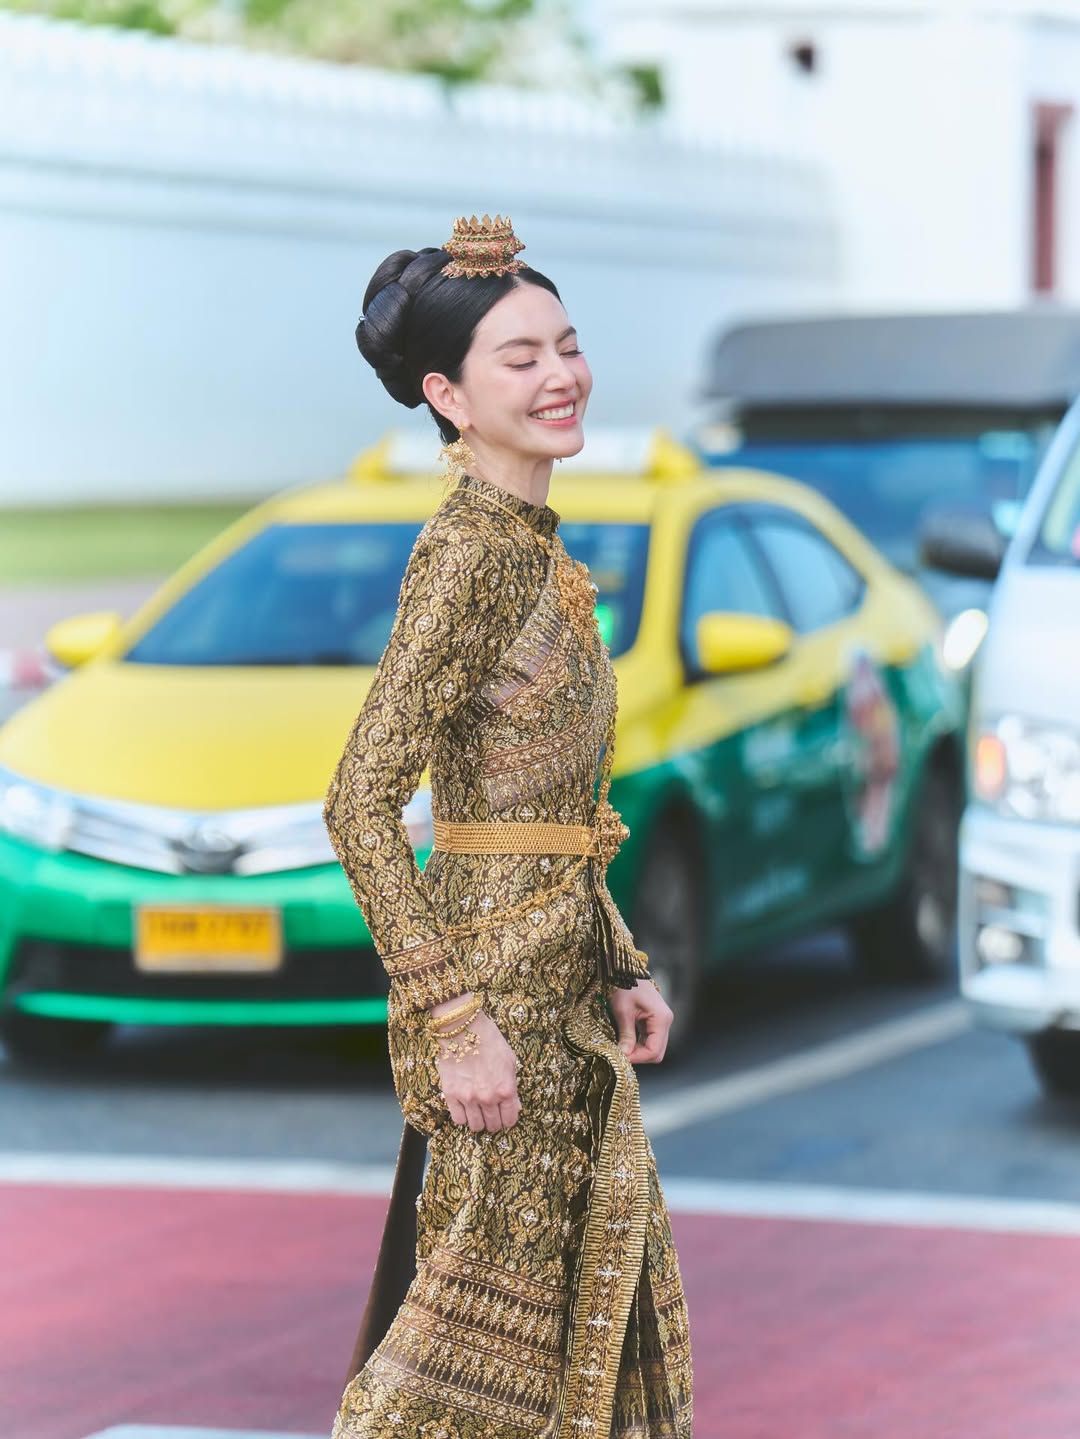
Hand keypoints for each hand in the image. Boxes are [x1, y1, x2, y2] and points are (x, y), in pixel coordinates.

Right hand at [434, 1010, 520, 1133]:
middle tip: (491, 1114)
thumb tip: (514, 1106)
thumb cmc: (489, 1040)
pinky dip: (462, 1117)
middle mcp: (489, 1097)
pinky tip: (465, 1108)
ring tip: (477, 1111)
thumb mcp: (510, 1061)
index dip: (508, 1120)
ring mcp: (469, 1098)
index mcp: (506, 1089)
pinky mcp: (451, 1095)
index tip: (504, 1116)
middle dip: (493, 1122)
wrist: (462, 1027)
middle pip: (493, 1125)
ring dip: (478, 1121)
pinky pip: (458, 1119)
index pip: (509, 1120)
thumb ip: (512, 1086)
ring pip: (475, 1126)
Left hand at [608, 979, 672, 1063]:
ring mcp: (662, 1022)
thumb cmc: (624, 985)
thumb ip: (626, 1034)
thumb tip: (624, 1055)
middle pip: (657, 1052)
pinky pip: (650, 1040)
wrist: (626, 969)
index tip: (622, 1057)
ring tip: (621, 1049)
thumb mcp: (623, 1011)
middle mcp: (665, 1022)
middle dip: (639, 1056)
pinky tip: (626, 1042)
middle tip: (621, 1055)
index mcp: (661, 1019)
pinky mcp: (655, 1021)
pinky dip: (639, 1044)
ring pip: (654, 1047)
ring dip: (638, 1051)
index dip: (638, 1057)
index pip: (654, 1050)